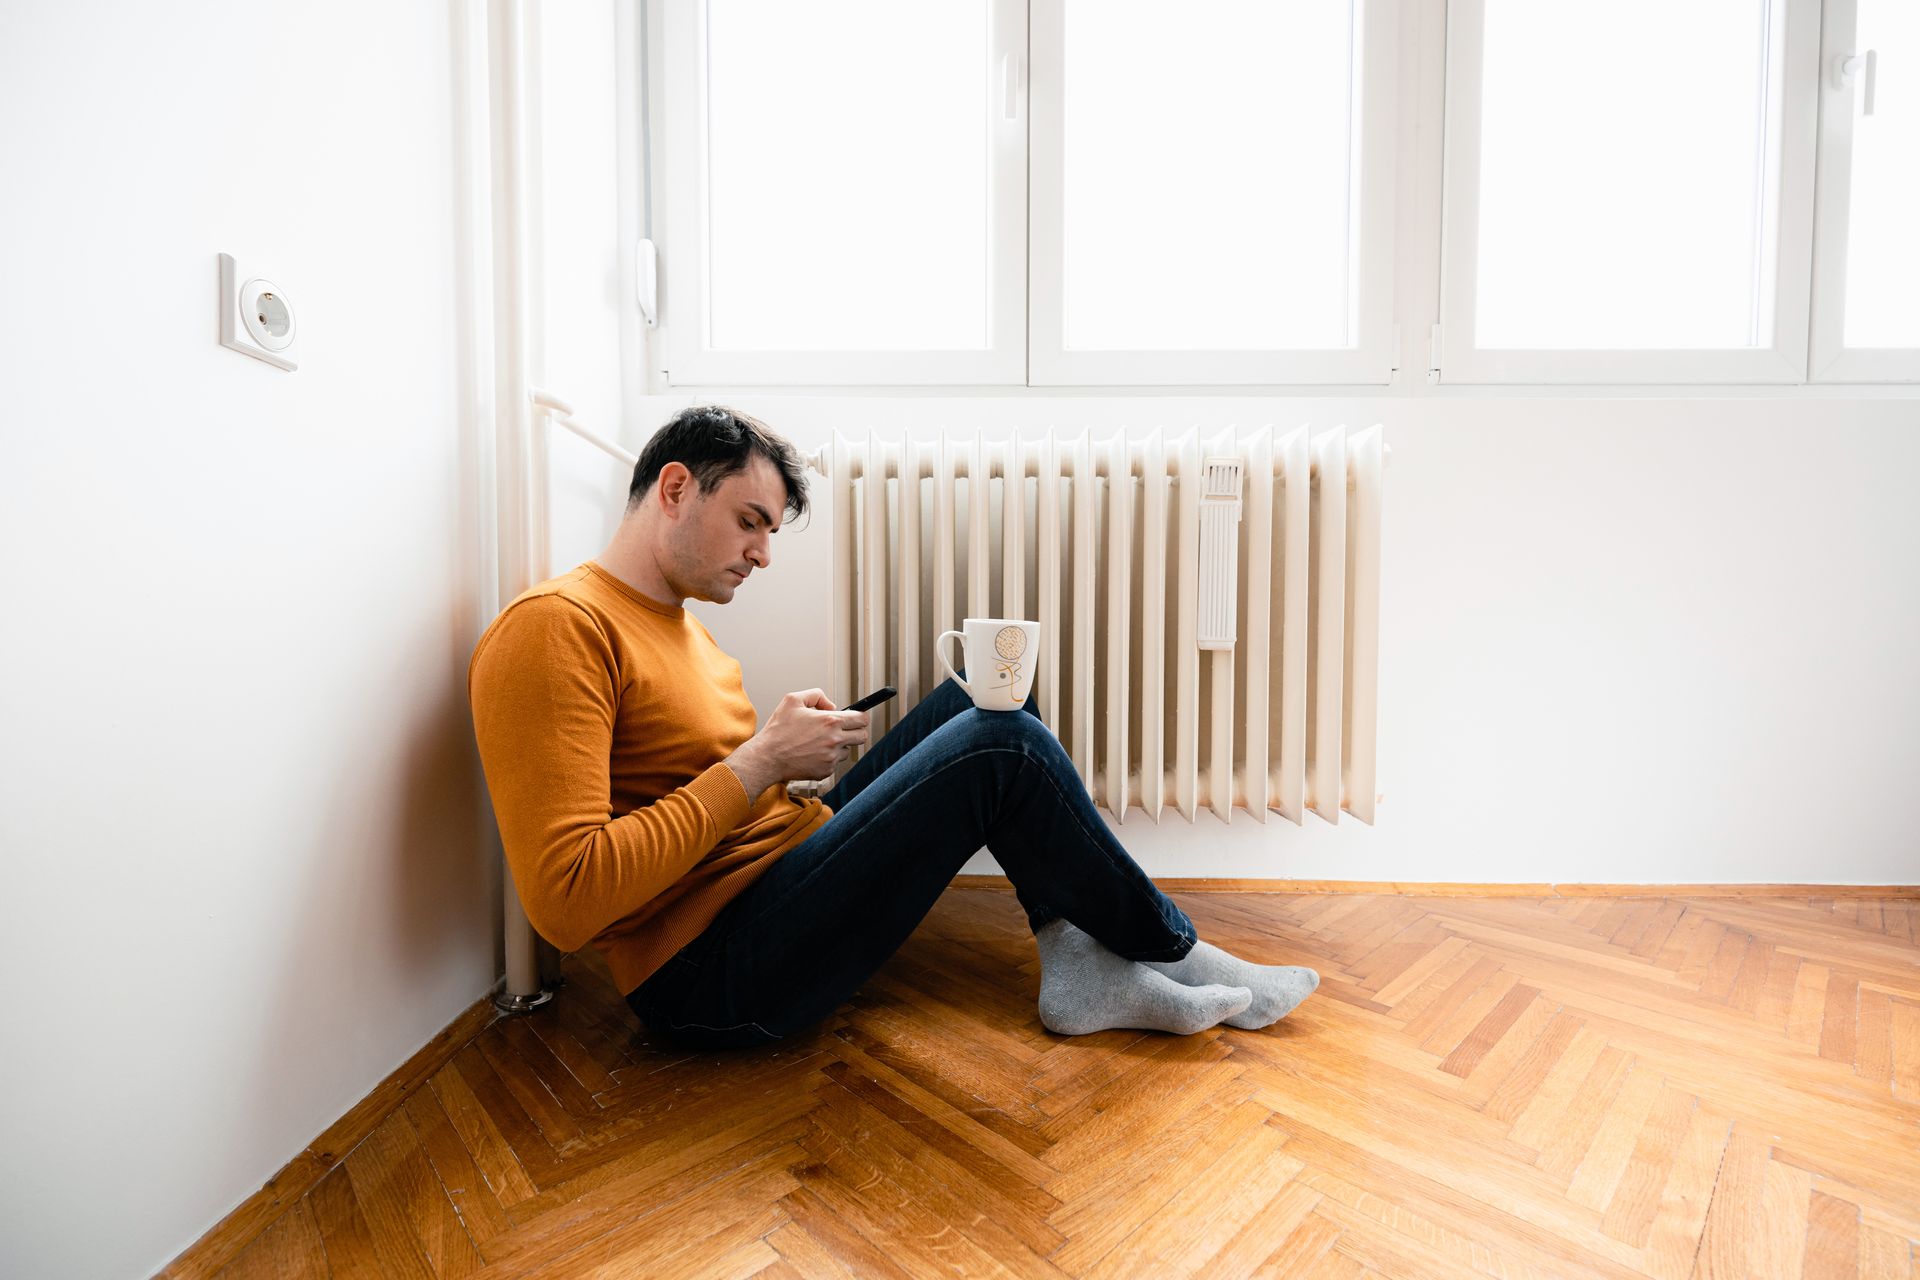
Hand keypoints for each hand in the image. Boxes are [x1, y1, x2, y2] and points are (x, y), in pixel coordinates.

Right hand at [725, 688, 869, 794]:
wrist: (767, 757)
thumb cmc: (778, 730)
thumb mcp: (793, 699)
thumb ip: (816, 695)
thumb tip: (832, 706)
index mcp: (830, 721)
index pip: (862, 719)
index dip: (860, 717)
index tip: (856, 718)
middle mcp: (834, 740)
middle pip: (862, 736)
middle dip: (855, 731)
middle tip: (843, 730)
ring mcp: (831, 758)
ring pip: (847, 750)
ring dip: (838, 746)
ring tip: (819, 742)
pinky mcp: (825, 771)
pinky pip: (834, 763)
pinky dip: (827, 758)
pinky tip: (811, 753)